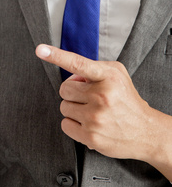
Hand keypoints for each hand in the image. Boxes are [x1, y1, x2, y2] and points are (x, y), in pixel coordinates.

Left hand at [35, 45, 164, 163]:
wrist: (146, 131)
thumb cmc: (126, 99)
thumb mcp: (117, 74)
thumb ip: (93, 68)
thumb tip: (72, 76)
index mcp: (108, 76)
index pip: (78, 63)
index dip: (57, 55)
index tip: (40, 49)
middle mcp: (102, 96)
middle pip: (64, 89)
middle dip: (74, 92)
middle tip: (89, 97)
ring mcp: (96, 118)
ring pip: (63, 107)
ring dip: (74, 108)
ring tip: (93, 111)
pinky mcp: (91, 137)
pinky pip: (65, 124)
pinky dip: (73, 124)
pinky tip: (89, 124)